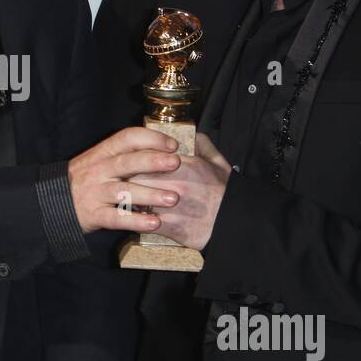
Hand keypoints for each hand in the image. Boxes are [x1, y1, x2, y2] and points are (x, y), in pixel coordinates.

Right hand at [67, 127, 181, 232]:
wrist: (52, 201)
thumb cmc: (85, 179)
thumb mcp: (100, 160)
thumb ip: (125, 154)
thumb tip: (163, 150)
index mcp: (103, 153)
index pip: (127, 138)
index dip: (151, 139)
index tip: (173, 145)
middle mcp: (99, 170)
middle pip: (127, 162)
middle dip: (153, 161)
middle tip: (176, 163)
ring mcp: (96, 192)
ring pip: (124, 191)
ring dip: (150, 194)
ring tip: (173, 199)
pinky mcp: (94, 215)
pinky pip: (117, 218)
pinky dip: (136, 221)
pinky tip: (154, 223)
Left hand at [127, 132, 231, 249]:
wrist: (234, 224)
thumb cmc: (226, 193)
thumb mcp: (218, 163)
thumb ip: (202, 144)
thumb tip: (190, 134)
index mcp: (186, 165)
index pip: (148, 156)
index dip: (137, 160)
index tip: (134, 163)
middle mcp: (176, 184)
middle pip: (137, 176)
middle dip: (129, 178)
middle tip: (125, 181)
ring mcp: (172, 206)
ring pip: (137, 198)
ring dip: (131, 199)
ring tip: (131, 199)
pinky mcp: (171, 226)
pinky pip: (144, 221)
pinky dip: (138, 220)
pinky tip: (139, 218)